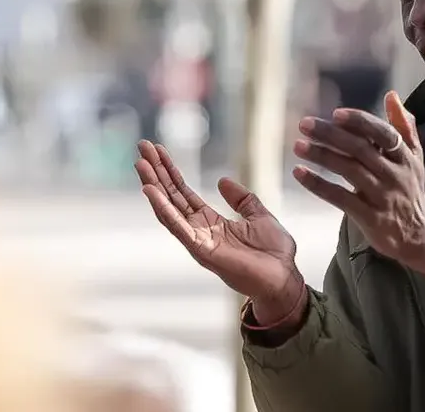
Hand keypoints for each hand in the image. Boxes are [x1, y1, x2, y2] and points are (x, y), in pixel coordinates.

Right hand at [135, 141, 302, 320]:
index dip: (171, 171)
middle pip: (171, 196)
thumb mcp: (259, 215)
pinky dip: (163, 209)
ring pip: (168, 209)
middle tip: (141, 146)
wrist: (284, 277)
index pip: (184, 192)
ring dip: (153, 185)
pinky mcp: (201, 251)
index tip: (157, 150)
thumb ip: (241, 199)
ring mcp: (197, 241)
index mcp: (211, 222)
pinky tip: (149, 190)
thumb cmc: (274, 252)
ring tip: (140, 163)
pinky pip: (178, 227)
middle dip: (156, 172)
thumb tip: (222, 181)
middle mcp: (199, 230)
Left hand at [291, 91, 424, 265]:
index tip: (336, 113)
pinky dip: (319, 185)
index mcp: (404, 156)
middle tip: (304, 124)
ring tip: (298, 146)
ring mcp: (383, 197)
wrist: (420, 236)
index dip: (360, 122)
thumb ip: (403, 126)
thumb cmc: (411, 191)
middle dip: (331, 134)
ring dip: (322, 156)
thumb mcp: (414, 158)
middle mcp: (395, 174)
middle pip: (360, 149)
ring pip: (350, 171)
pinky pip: (341, 198)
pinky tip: (300, 174)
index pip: (383, 133)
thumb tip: (391, 95)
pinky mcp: (370, 218)